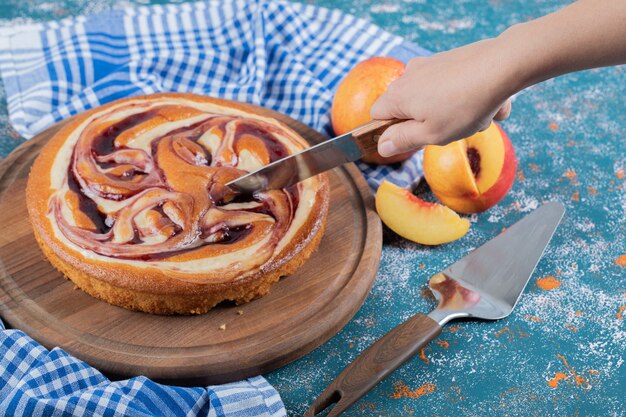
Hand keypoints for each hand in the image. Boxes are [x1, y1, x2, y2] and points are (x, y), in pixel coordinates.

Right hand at [371, 38, 514, 156]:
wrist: (503, 66)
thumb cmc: (465, 105)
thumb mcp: (431, 134)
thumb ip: (403, 141)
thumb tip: (381, 146)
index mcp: (398, 96)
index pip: (377, 116)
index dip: (391, 132)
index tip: (413, 139)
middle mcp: (409, 75)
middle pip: (408, 109)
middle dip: (428, 123)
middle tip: (451, 129)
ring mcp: (430, 65)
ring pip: (433, 100)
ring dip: (453, 114)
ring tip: (475, 116)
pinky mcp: (450, 60)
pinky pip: (452, 87)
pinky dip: (466, 98)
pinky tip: (485, 101)